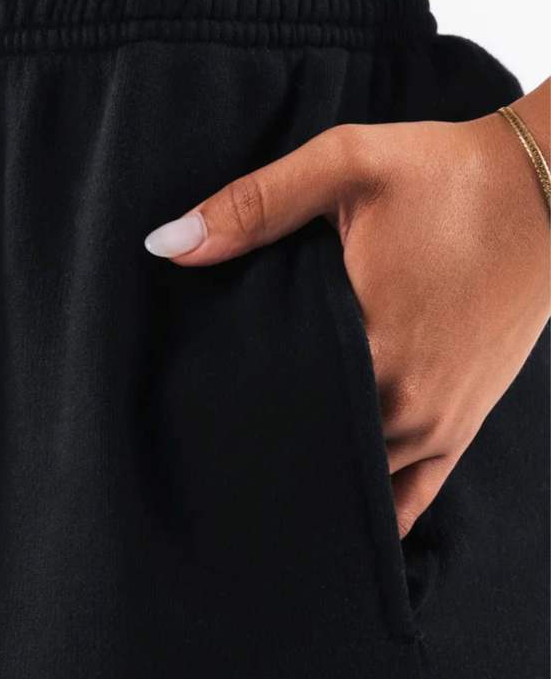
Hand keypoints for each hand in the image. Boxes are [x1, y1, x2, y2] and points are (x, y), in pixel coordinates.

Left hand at [143, 101, 550, 537]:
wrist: (549, 187)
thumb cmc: (445, 175)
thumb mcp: (343, 165)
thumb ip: (252, 206)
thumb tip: (165, 244)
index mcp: (366, 345)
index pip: (269, 406)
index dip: (223, 411)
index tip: (184, 414)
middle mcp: (404, 403)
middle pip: (306, 448)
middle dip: (260, 446)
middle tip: (208, 446)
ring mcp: (438, 424)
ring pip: (353, 480)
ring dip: (308, 474)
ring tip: (255, 475)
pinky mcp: (463, 425)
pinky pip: (411, 496)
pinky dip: (369, 505)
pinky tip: (328, 513)